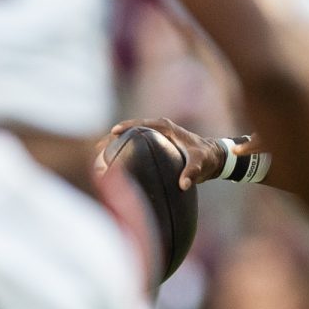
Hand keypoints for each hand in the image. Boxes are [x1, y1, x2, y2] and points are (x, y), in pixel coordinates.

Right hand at [106, 117, 226, 189]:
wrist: (212, 157)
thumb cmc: (206, 158)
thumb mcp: (200, 164)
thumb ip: (192, 173)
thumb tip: (183, 184)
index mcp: (166, 127)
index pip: (142, 123)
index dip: (127, 127)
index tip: (113, 132)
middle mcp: (159, 129)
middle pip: (130, 129)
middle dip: (112, 137)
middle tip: (96, 148)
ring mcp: (155, 136)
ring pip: (130, 137)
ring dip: (114, 144)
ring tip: (96, 156)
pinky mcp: (155, 144)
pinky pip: (135, 145)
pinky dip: (122, 152)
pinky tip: (111, 164)